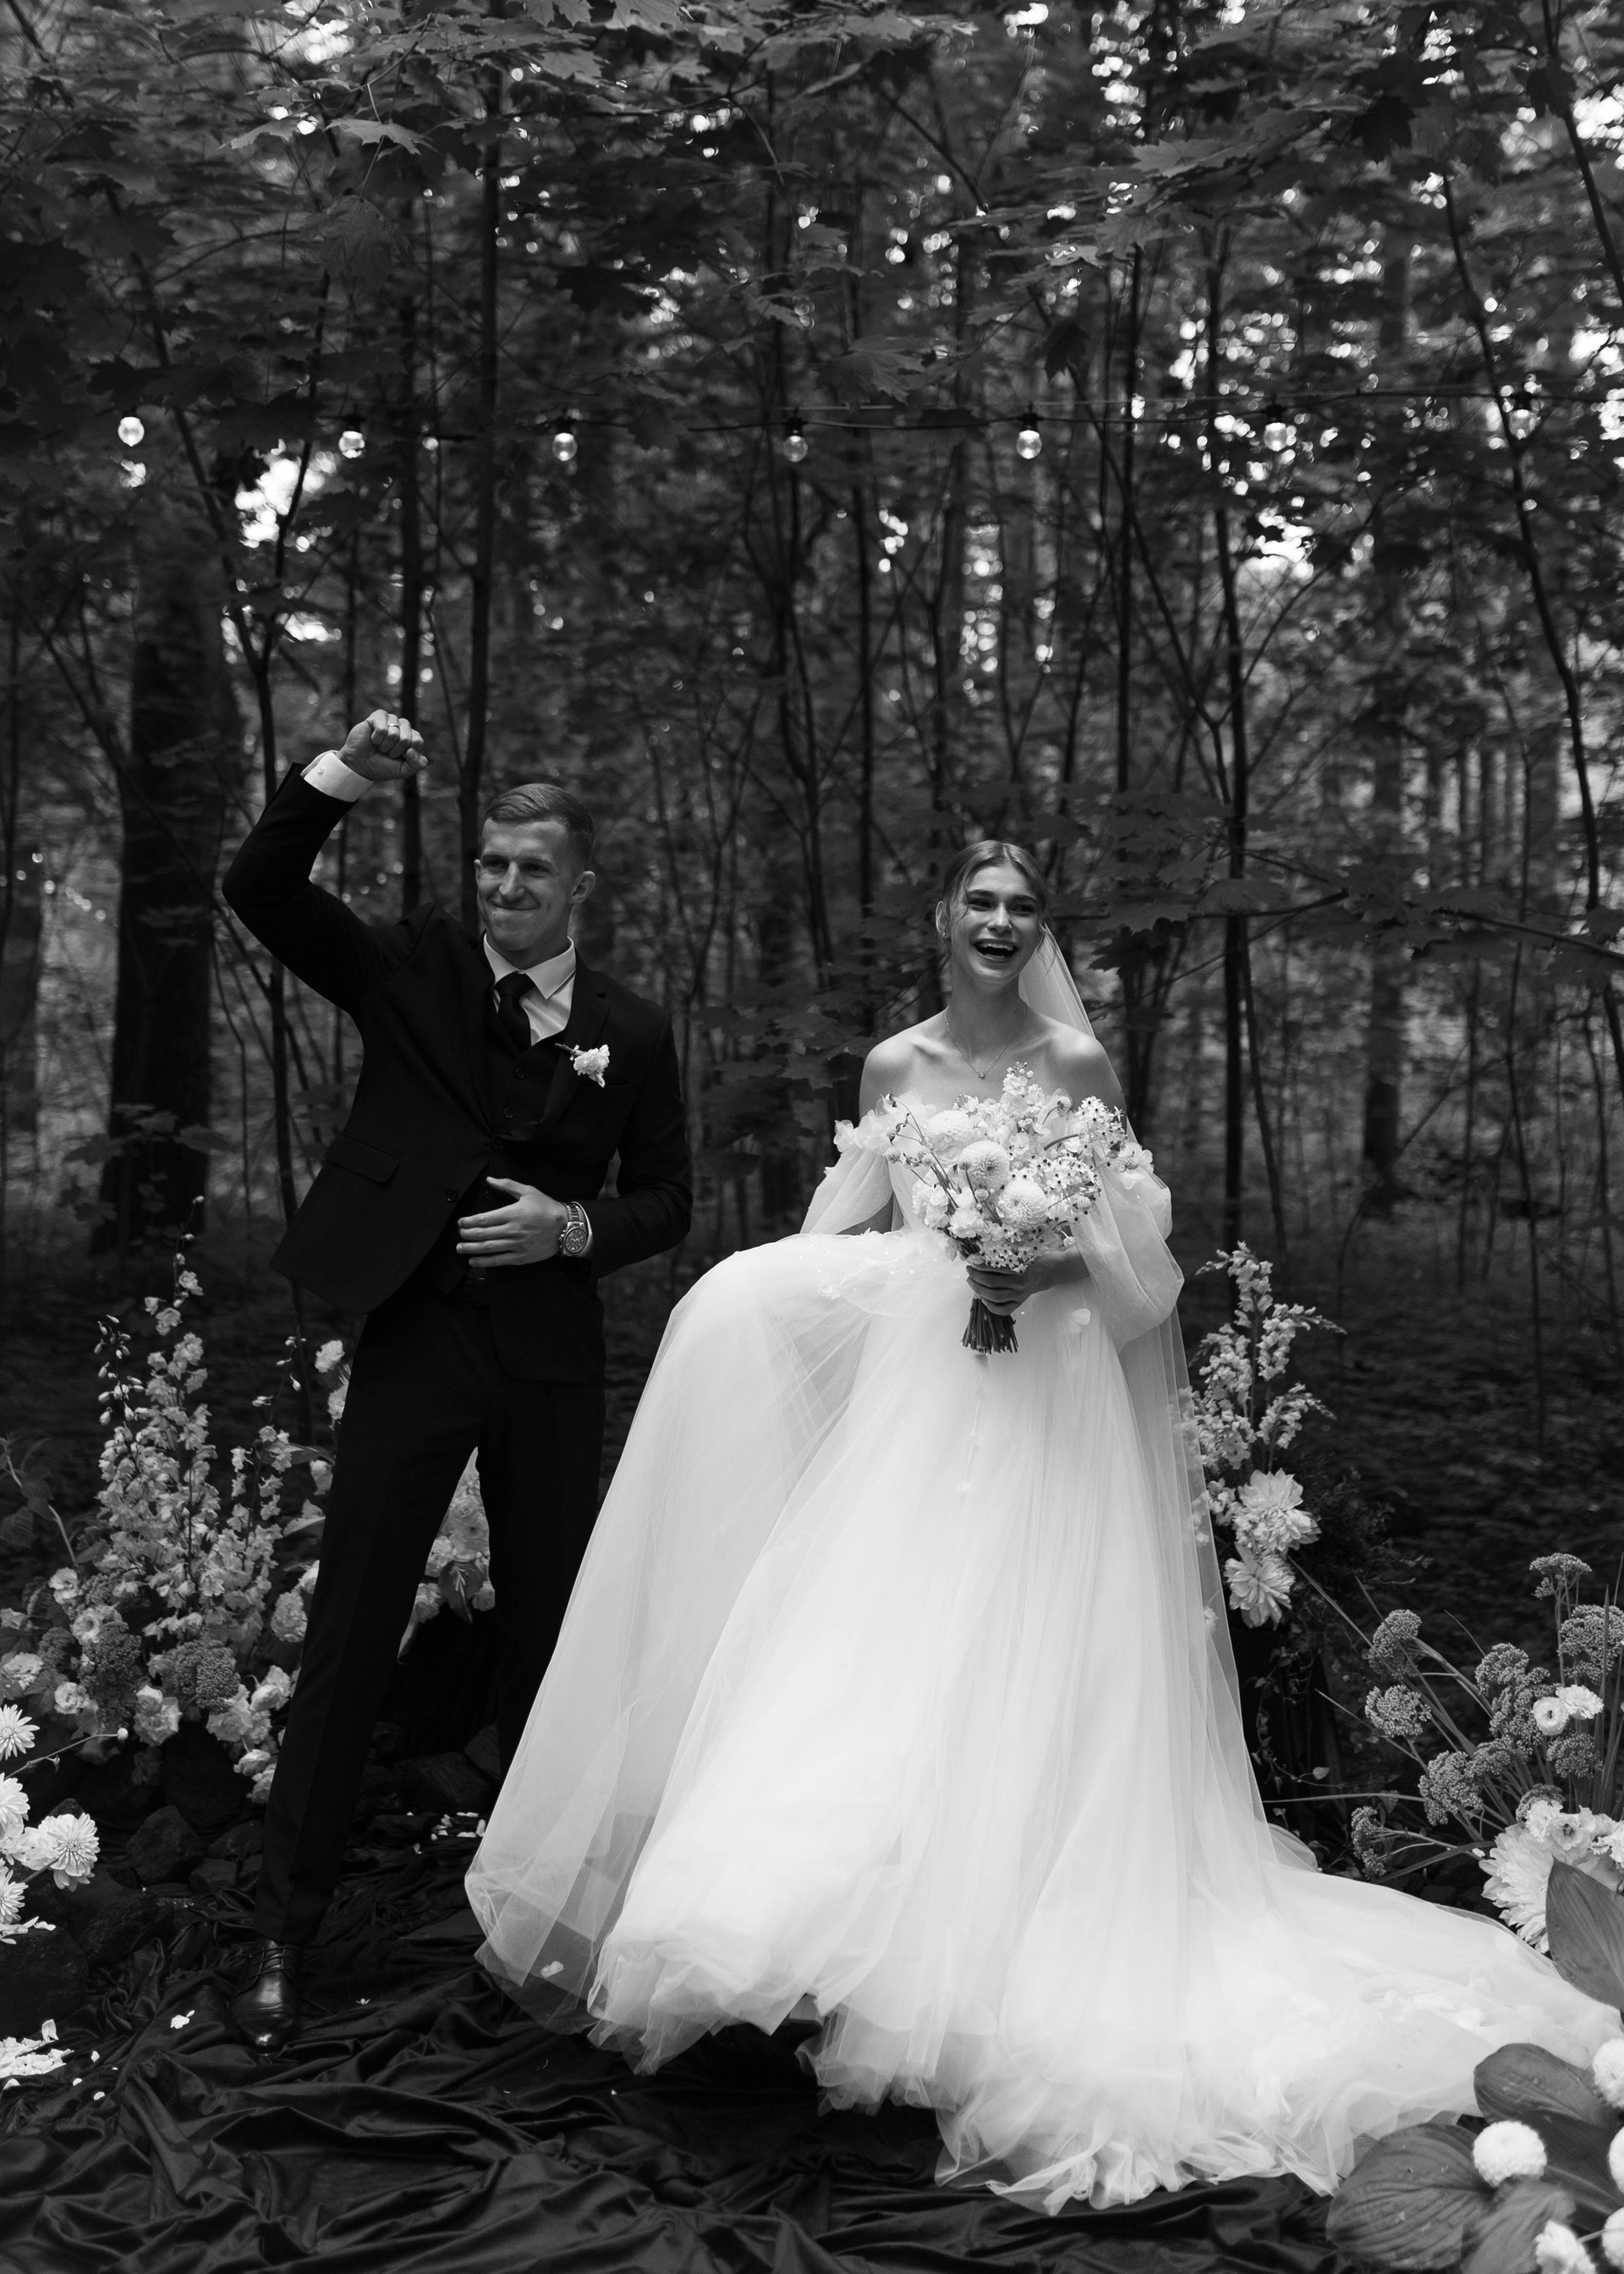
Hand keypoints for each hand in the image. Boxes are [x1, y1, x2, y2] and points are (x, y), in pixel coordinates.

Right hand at [337, 709, 427, 783]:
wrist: (359, 766)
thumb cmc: (381, 767)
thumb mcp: (403, 771)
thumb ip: (416, 764)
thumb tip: (413, 750)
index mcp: (412, 738)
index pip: (418, 742)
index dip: (407, 754)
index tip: (398, 757)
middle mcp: (403, 727)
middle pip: (407, 738)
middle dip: (395, 751)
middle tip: (386, 752)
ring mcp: (391, 720)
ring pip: (394, 733)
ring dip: (385, 745)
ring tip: (379, 746)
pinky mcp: (378, 716)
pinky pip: (382, 728)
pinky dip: (377, 738)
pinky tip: (372, 739)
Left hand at [455, 1178, 567, 1267]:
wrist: (566, 1227)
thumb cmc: (547, 1208)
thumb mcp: (528, 1191)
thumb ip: (507, 1185)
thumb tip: (490, 1180)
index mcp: (512, 1213)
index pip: (484, 1219)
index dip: (469, 1222)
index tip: (461, 1223)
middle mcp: (512, 1230)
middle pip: (483, 1234)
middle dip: (467, 1235)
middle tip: (459, 1235)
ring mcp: (516, 1245)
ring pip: (488, 1248)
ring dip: (471, 1249)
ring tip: (460, 1248)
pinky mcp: (521, 1257)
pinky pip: (499, 1260)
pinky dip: (485, 1262)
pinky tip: (474, 1261)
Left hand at [965, 1253, 1086, 1315]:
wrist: (1047, 1271)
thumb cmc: (1030, 1259)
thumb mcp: (1018, 1253)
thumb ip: (1001, 1255)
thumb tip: (978, 1257)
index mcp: (1019, 1268)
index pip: (993, 1269)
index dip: (979, 1266)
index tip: (971, 1261)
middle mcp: (1019, 1283)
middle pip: (991, 1284)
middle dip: (976, 1277)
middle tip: (969, 1271)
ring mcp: (1020, 1295)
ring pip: (994, 1297)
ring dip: (979, 1290)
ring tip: (972, 1283)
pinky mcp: (1020, 1303)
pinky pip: (1003, 1310)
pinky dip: (990, 1306)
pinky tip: (983, 1298)